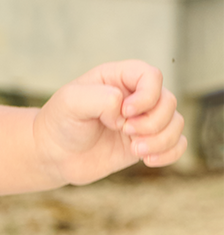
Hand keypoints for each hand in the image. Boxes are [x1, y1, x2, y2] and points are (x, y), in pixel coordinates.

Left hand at [33, 60, 186, 185]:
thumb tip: (125, 108)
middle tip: (125, 131)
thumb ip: (99, 98)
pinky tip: (147, 160)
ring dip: (160, 140)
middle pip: (168, 100)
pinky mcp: (147, 141)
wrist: (56, 153)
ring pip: (176, 123)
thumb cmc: (60, 121)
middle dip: (152, 122)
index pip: (151, 75)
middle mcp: (133, 95)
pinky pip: (178, 144)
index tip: (124, 113)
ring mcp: (142, 119)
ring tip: (135, 149)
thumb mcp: (70, 102)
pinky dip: (169, 153)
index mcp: (116, 77)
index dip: (147, 95)